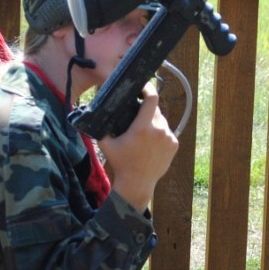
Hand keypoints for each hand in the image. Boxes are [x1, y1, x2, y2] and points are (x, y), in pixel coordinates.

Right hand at [98, 83, 177, 210]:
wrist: (137, 183)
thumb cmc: (120, 163)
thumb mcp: (106, 143)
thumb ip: (102, 126)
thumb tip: (94, 112)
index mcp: (143, 127)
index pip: (151, 98)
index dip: (148, 88)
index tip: (142, 86)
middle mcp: (159, 130)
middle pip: (155, 109)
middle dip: (147, 108)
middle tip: (137, 113)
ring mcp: (168, 138)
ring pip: (162, 121)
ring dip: (153, 121)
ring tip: (143, 132)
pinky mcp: (174, 145)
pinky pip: (167, 132)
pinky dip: (160, 133)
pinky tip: (151, 142)